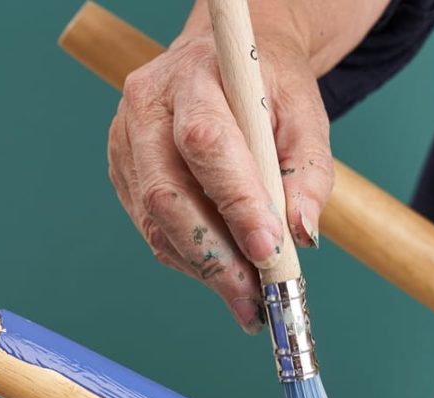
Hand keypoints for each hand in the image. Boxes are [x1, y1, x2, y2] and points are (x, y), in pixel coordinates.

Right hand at [107, 3, 333, 332]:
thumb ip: (309, 173)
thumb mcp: (304, 115)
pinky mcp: (124, 174)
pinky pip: (153, 232)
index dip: (236, 204)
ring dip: (204, 271)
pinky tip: (223, 275)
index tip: (269, 253)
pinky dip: (191, 261)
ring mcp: (126, 143)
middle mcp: (147, 108)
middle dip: (214, 259)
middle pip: (166, 196)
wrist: (225, 59)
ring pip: (156, 224)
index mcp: (194, 78)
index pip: (206, 145)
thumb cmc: (267, 88)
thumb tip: (302, 234)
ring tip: (247, 302)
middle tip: (254, 302)